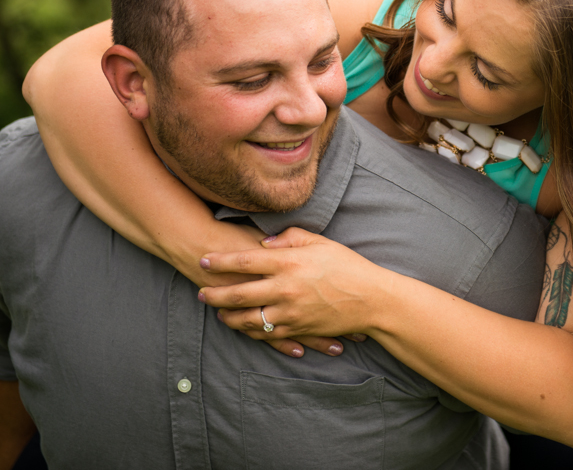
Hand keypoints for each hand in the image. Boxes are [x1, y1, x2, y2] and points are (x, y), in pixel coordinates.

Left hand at [198, 227, 389, 351]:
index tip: (204, 260)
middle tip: (200, 292)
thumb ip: (291, 238)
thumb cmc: (348, 266)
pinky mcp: (298, 329)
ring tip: (217, 312)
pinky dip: (252, 331)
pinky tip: (243, 327)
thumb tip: (265, 243)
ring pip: (248, 319)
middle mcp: (286, 289)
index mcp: (290, 263)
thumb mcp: (322, 242)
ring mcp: (291, 313)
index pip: (245, 262)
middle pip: (239, 293)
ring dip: (228, 316)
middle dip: (215, 294)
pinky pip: (267, 334)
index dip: (220, 261)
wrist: (372, 299)